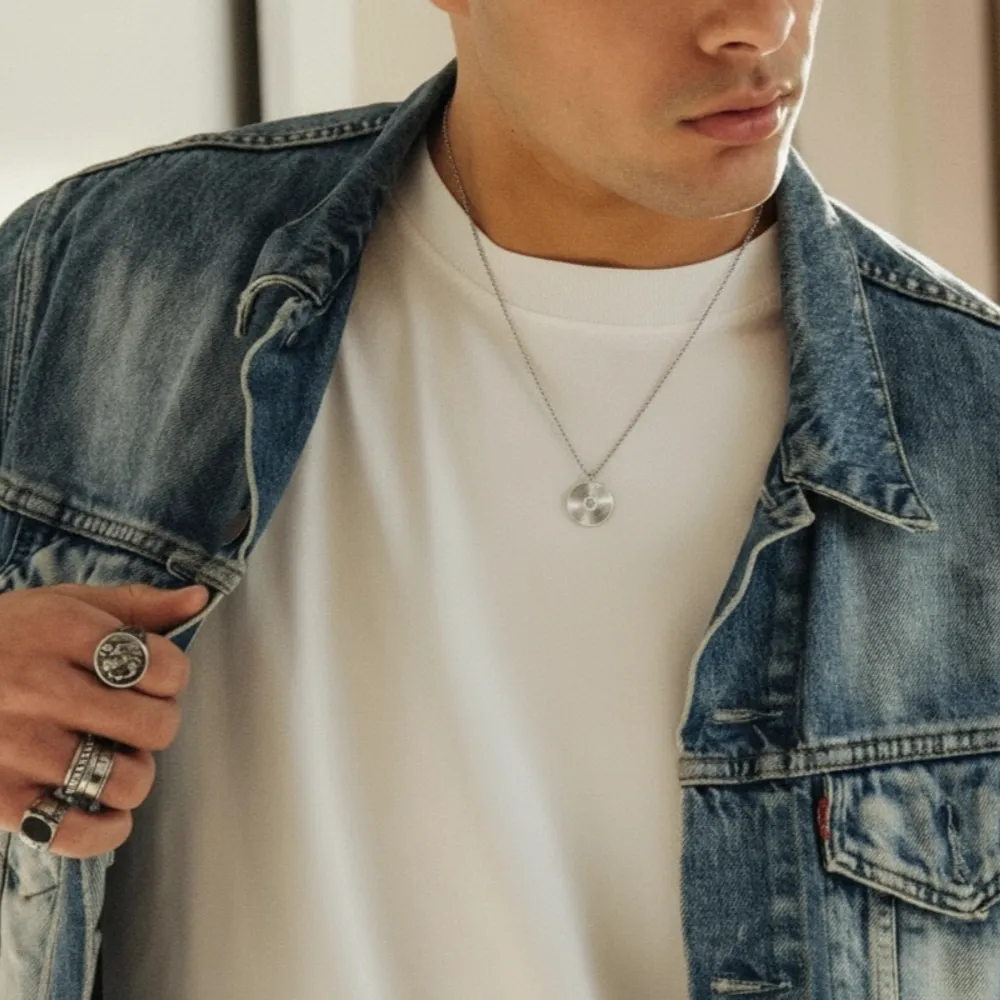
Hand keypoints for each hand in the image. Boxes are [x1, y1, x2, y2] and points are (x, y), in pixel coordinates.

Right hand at [0, 581, 209, 857]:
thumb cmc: (5, 638)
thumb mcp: (63, 604)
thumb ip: (134, 605)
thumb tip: (199, 599)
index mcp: (62, 632)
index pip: (164, 667)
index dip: (172, 677)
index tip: (153, 678)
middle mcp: (39, 687)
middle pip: (154, 725)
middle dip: (158, 724)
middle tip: (133, 719)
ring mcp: (16, 745)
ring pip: (126, 779)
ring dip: (135, 773)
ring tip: (113, 757)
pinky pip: (75, 832)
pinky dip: (106, 831)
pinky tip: (107, 813)